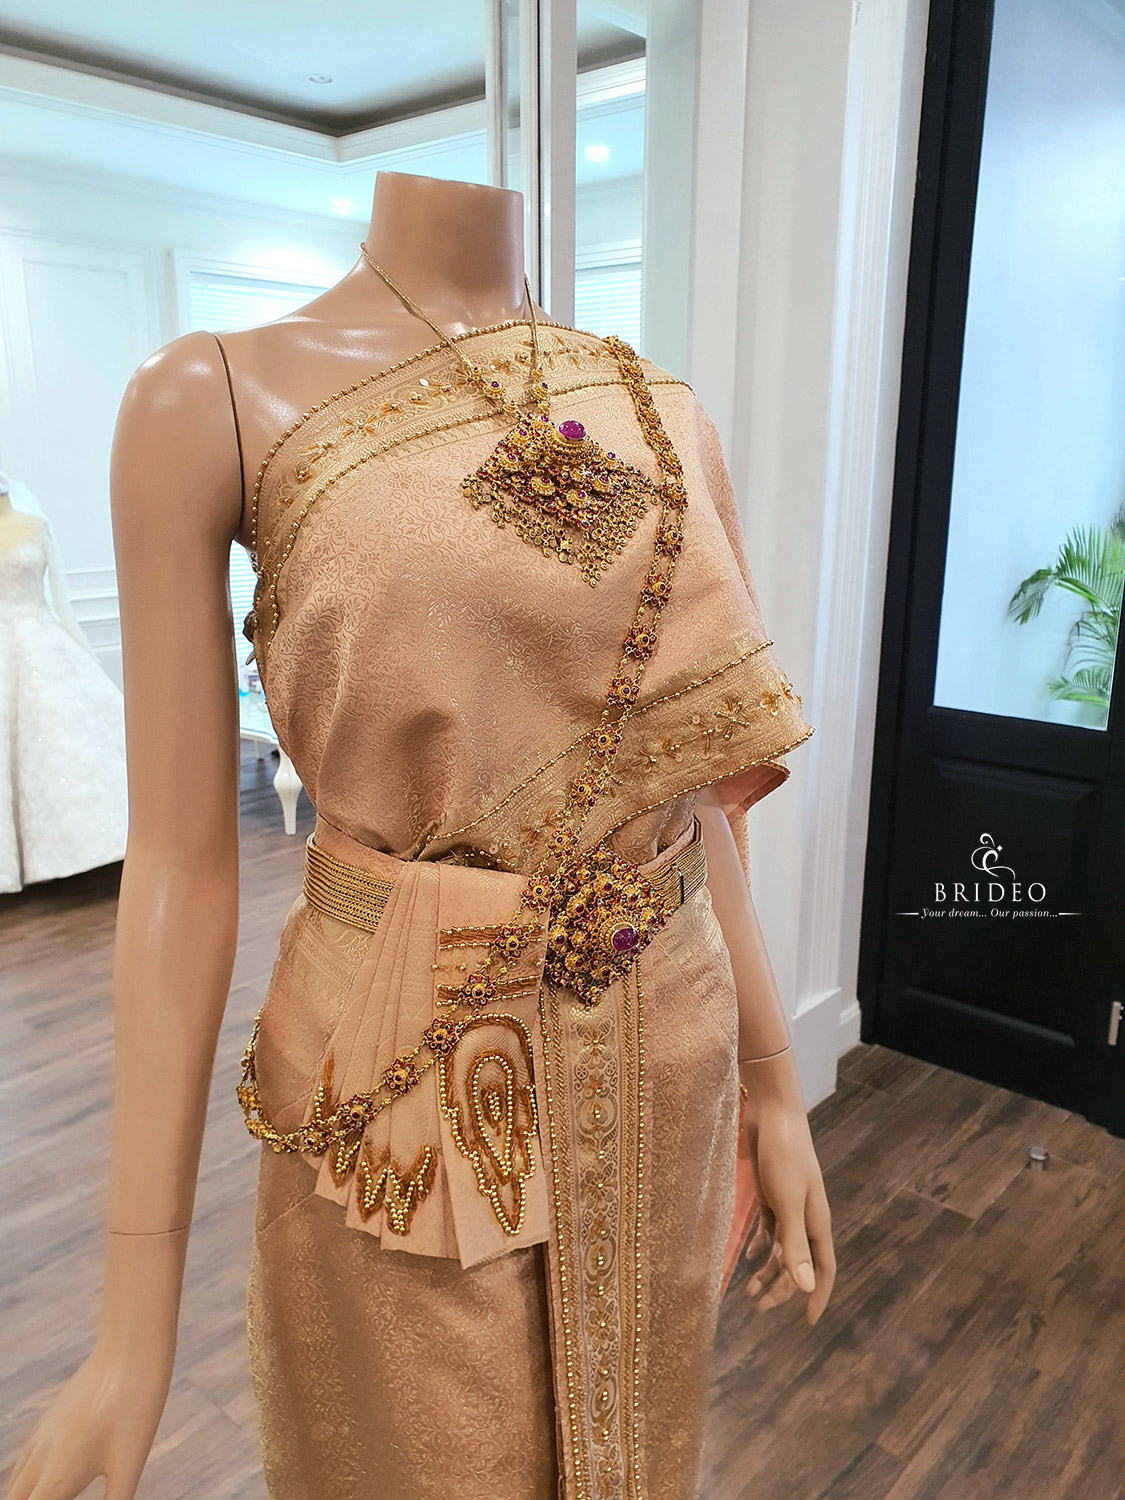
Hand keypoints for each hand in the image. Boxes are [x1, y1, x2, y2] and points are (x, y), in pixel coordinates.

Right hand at [5, 1290, 176, 1499]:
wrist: (128, 1353)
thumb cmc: (134, 1410)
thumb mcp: (130, 1465)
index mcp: (57, 1479)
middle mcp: (40, 1460)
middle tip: (62, 1497)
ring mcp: (40, 1437)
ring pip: (15, 1485)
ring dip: (25, 1498)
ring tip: (54, 1494)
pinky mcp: (47, 1422)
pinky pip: (24, 1462)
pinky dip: (28, 1482)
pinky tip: (50, 1479)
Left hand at [740, 1055, 834, 1324]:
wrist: (773, 1114)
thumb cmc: (784, 1156)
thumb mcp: (788, 1203)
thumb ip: (795, 1244)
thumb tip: (805, 1288)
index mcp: (816, 1223)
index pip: (823, 1269)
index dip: (816, 1295)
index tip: (807, 1323)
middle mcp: (805, 1218)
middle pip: (799, 1263)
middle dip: (782, 1289)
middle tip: (757, 1308)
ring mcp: (788, 1205)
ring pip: (782, 1249)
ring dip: (768, 1271)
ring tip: (747, 1292)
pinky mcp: (771, 1193)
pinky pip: (769, 1228)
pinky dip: (760, 1245)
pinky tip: (748, 1257)